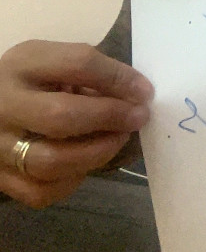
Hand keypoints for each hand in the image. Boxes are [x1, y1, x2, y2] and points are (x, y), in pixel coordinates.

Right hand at [0, 40, 152, 207]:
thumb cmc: (30, 80)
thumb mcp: (51, 61)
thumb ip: (87, 73)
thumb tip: (134, 94)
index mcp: (24, 64)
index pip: (77, 64)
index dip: (117, 78)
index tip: (145, 90)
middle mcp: (5, 105)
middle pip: (62, 116)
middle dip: (110, 118)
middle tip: (138, 117)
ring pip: (51, 161)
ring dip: (96, 153)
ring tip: (118, 140)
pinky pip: (41, 190)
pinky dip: (72, 179)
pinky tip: (86, 163)